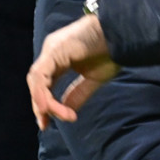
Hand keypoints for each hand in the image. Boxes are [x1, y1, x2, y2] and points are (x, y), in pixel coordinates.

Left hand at [27, 14, 119, 130]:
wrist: (123, 34)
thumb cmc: (113, 52)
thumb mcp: (94, 78)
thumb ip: (78, 94)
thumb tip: (66, 112)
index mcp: (60, 57)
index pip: (44, 83)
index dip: (44, 102)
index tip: (47, 123)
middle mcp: (52, 52)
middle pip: (36, 82)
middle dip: (39, 104)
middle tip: (45, 124)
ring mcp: (51, 49)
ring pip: (37, 80)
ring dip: (43, 101)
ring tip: (56, 116)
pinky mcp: (54, 50)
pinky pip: (42, 75)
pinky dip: (43, 92)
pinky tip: (50, 106)